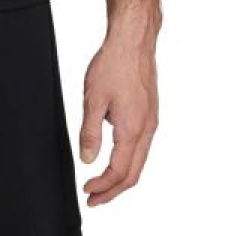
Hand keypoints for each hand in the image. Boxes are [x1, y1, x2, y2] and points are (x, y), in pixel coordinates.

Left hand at [78, 29, 158, 206]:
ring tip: (102, 183)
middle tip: (94, 198)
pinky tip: (115, 156)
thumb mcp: (93, 99)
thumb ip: (90, 132)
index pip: (119, 172)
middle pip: (133, 173)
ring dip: (121, 176)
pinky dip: (128, 160)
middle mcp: (147, 129)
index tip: (87, 190)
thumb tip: (88, 160)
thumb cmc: (114, 63)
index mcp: (132, 129)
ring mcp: (151, 121)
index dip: (102, 186)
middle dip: (113, 191)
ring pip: (140, 161)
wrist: (133, 40)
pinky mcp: (150, 113)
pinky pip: (142, 146)